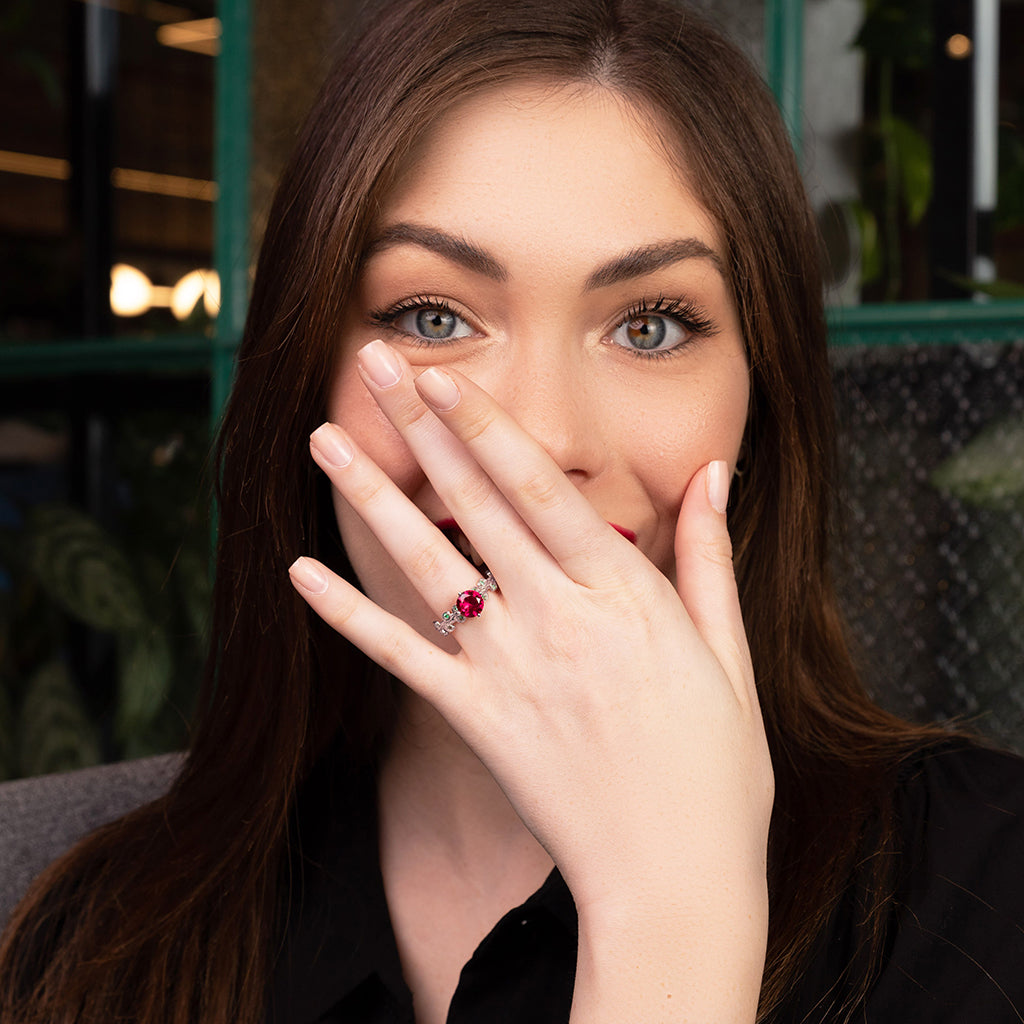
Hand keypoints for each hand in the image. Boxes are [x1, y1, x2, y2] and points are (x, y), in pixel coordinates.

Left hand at [290, 341, 772, 1019]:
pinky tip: (301, 571)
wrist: (674, 880)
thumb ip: (710, 558)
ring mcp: (509, 668)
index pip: (541, 488)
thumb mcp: (728, 654)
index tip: (443, 372)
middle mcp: (558, 618)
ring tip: (324, 440)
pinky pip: (401, 657)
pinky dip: (347, 614)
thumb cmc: (716, 771)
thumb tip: (716, 474)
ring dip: (371, 497)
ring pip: (426, 565)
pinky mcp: (476, 719)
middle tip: (375, 363)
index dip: (485, 424)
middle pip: (477, 503)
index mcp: (624, 595)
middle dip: (423, 424)